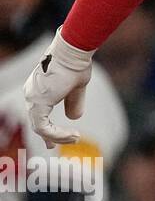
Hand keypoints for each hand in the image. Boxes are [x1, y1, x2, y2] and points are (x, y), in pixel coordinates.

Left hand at [22, 29, 92, 148]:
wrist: (73, 52)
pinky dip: (57, 134)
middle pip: (36, 122)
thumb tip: (74, 118)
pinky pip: (43, 127)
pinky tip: (72, 135)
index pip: (38, 113)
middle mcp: (31, 94)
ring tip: (75, 138)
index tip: (55, 138)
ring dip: (58, 136)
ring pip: (39, 128)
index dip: (47, 128)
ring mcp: (32, 99)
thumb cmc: (76, 64)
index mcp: (38, 89)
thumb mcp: (76, 87)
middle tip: (54, 147)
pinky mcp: (37, 103)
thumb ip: (73, 102)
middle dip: (48, 137)